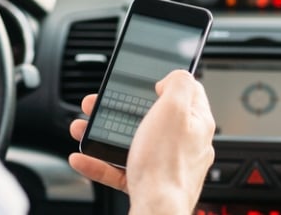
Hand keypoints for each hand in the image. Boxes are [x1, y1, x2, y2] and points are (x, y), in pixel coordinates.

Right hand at [68, 71, 215, 214]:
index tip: (143, 80)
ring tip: (83, 128)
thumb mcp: (174, 108)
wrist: (157, 210)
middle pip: (151, 117)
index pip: (188, 91)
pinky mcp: (149, 183)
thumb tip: (173, 78)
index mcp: (196, 122)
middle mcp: (185, 143)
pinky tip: (83, 157)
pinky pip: (122, 167)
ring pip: (132, 142)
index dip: (164, 81)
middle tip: (100, 104)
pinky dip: (100, 161)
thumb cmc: (166, 164)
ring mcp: (166, 164)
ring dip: (104, 133)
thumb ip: (179, 83)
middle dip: (120, 108)